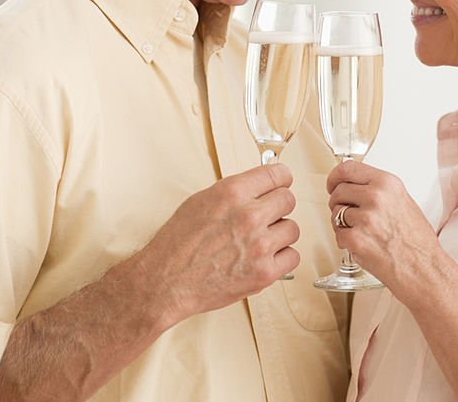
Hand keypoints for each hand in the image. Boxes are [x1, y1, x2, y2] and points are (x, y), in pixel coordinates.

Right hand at [139, 163, 298, 321]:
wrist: (165, 283)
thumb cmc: (177, 244)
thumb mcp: (201, 201)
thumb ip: (235, 192)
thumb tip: (259, 188)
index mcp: (233, 192)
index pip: (278, 174)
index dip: (280, 180)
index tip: (280, 185)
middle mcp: (249, 216)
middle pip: (288, 200)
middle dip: (277, 207)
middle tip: (266, 216)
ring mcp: (259, 245)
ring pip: (292, 228)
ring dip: (279, 234)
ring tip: (260, 241)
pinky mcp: (264, 273)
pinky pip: (292, 256)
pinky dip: (281, 258)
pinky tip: (265, 258)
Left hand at [326, 161, 443, 298]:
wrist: (423, 268)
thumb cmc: (417, 240)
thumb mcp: (403, 201)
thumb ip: (379, 190)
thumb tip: (355, 185)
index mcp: (388, 184)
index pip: (348, 168)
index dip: (335, 177)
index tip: (333, 183)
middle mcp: (376, 197)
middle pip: (338, 191)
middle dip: (338, 203)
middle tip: (348, 213)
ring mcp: (365, 218)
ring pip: (336, 213)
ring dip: (341, 223)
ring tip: (360, 231)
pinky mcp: (356, 239)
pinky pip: (337, 234)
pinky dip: (345, 240)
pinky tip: (360, 244)